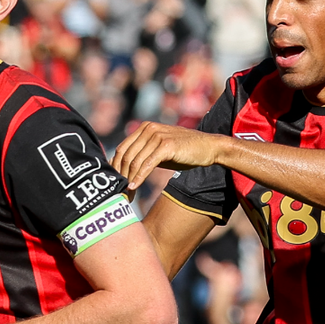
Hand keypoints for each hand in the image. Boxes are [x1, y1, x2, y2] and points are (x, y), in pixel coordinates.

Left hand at [111, 122, 226, 189]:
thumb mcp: (159, 150)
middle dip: (120, 176)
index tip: (115, 184)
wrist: (209, 147)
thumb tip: (122, 169)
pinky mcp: (166, 145)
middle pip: (125, 155)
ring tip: (127, 195)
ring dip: (129, 180)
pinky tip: (134, 188)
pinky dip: (139, 178)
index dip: (115, 167)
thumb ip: (143, 155)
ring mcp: (157, 136)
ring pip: (135, 162)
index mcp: (144, 128)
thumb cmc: (183, 151)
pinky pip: (147, 165)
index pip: (122, 149)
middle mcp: (148, 129)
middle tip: (119, 193)